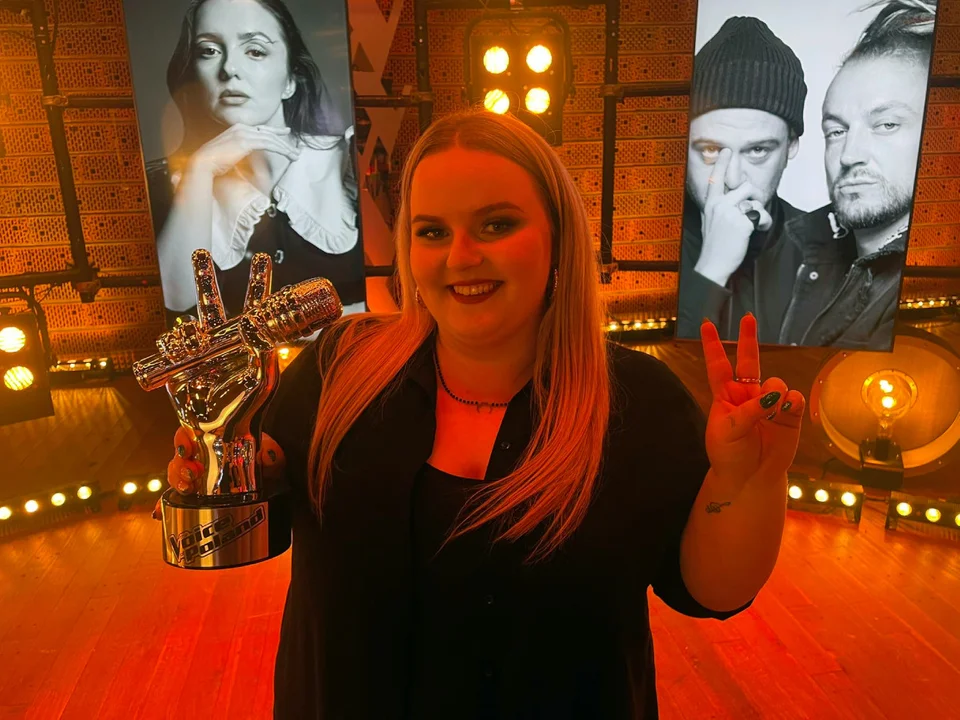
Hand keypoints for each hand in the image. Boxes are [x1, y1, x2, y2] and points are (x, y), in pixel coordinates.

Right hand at [151, 250, 282, 512]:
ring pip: (187, 324)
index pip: (253, 306)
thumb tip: (260, 327)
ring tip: (196, 347)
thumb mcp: (263, 379)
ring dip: (188, 331)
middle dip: (204, 277)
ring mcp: (198, 351)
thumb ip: (264, 352)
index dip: (257, 283)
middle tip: (200, 251)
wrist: (219, 432)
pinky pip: (168, 344)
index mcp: (245, 342)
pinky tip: (181, 359)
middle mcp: (221, 342)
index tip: (262, 258)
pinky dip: (172, 347)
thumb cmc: (248, 408)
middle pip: (212, 302)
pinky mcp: (177, 364)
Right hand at [156, 426, 284, 518]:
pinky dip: (166, 507)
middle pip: (179, 458)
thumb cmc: (267, 459)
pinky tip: (160, 514)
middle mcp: (202, 456)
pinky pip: (178, 500)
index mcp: (215, 440)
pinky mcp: (199, 497)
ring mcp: (199, 477)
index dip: (182, 439)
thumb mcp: (272, 454)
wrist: (272, 477)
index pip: (189, 434)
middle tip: (191, 474)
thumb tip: (270, 458)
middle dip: (179, 466)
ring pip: (176, 476)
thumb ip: (272, 457)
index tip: (186, 448)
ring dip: (175, 482)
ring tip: (185, 489)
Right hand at [189, 124, 300, 176]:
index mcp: (237, 128)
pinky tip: (287, 154)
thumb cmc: (214, 163)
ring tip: (295, 155)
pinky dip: (280, 149)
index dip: (275, 131)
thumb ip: (242, 152)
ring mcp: (243, 132)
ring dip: (285, 147)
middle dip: (284, 141)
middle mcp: (241, 127)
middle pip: (268, 133)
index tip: (285, 133)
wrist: (202, 162)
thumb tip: (252, 159)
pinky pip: (268, 143)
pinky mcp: (245, 141)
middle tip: (295, 150)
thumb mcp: (230, 154)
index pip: (261, 129)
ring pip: (271, 138)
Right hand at [694, 149, 773, 286]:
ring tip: (755, 222)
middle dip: (755, 194)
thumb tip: (731, 196)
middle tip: (754, 207)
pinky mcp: (742, 223)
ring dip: (759, 210)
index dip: (722, 164)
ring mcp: (730, 214)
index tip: (727, 151)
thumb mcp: (710, 221)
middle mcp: (719, 205)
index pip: (716, 179)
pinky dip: (765, 222)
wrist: (713, 264)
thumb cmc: (714, 245)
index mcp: (711, 204)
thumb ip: (719, 206)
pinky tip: (759, 229)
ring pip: (754, 199)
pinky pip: (761, 215)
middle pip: (744, 186)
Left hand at [699, 313, 804, 492]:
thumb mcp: (729, 432)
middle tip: (748, 317)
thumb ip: (750, 411)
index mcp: (725, 397)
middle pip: (748, 361)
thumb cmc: (730, 455)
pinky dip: (792, 401)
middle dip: (748, 339)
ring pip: (775, 382)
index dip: (712, 346)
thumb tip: (775, 394)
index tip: (706, 324)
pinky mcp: (789, 415)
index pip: (717, 366)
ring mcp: (769, 404)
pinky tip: (789, 406)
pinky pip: (794, 398)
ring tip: (772, 407)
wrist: (749, 479)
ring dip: (775, 390)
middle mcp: (747, 396)